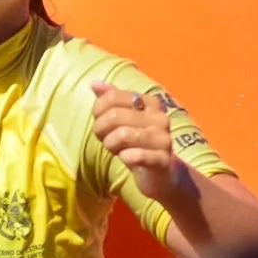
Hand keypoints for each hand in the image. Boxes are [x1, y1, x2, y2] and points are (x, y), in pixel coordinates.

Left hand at [91, 81, 180, 200]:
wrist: (162, 174)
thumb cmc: (138, 143)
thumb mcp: (124, 120)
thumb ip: (112, 100)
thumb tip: (94, 83)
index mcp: (151, 102)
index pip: (113, 96)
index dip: (98, 110)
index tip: (99, 120)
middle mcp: (160, 117)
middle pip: (115, 116)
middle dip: (101, 129)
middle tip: (103, 138)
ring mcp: (163, 139)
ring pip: (123, 134)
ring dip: (110, 144)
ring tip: (114, 148)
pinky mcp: (163, 160)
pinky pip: (135, 156)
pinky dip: (124, 157)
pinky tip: (126, 158)